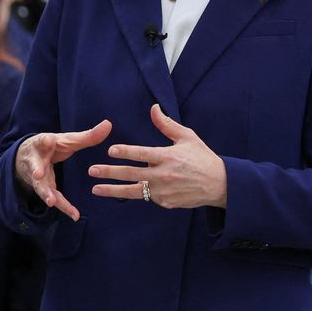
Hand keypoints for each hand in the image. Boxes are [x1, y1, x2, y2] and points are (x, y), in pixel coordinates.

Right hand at [14, 120, 111, 221]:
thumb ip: (88, 136)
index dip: (45, 142)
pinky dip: (63, 207)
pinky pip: (53, 198)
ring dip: (45, 193)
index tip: (48, 140)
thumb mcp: (67, 140)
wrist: (26, 157)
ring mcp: (38, 177)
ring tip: (51, 201)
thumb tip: (109, 124)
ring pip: (40, 186)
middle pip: (36, 166)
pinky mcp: (43, 188)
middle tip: (38, 174)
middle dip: (37, 170)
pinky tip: (74, 215)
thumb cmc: (51, 146)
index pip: (42, 141)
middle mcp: (37, 161)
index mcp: (42, 144)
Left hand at [88, 104, 226, 207]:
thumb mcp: (187, 137)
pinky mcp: (166, 202)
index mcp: (168, 157)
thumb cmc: (202, 158)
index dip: (126, 152)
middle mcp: (164, 175)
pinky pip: (147, 197)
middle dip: (109, 172)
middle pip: (132, 174)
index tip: (110, 151)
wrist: (219, 185)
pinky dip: (137, 192)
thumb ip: (166, 124)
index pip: (142, 154)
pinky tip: (121, 191)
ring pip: (134, 191)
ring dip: (113, 190)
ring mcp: (164, 191)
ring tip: (95, 189)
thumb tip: (153, 108)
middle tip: (92, 170)